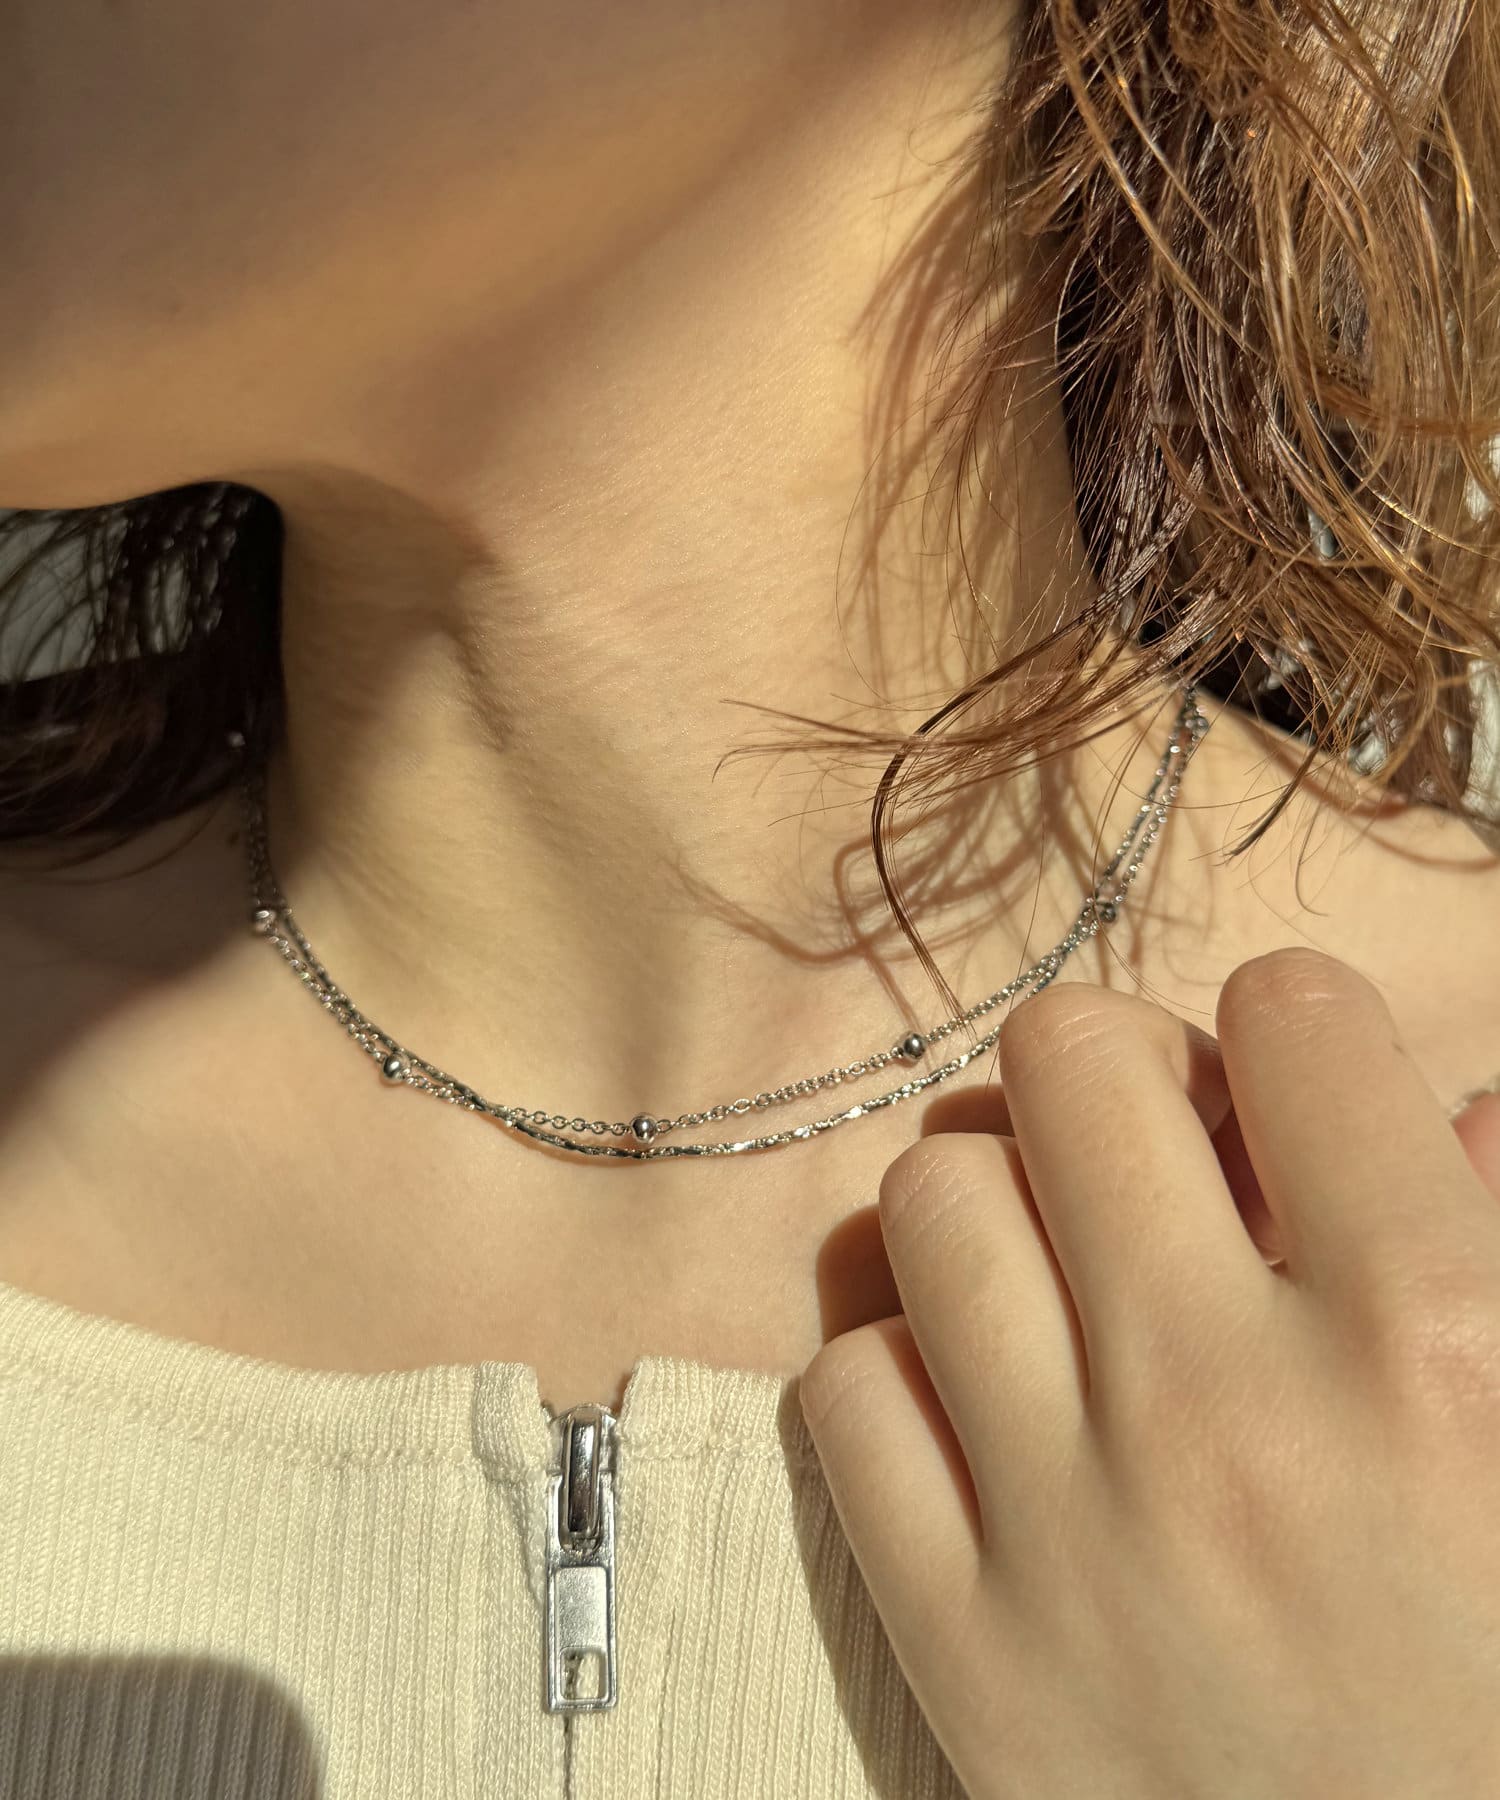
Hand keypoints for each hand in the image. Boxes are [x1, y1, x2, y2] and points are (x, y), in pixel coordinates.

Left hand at [800, 948, 1499, 1798]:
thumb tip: (1445, 1104)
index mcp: (1434, 1350)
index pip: (1290, 1019)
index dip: (1297, 1033)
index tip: (1296, 1099)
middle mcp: (1231, 1419)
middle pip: (1065, 1062)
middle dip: (1121, 1074)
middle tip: (1159, 1156)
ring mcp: (1073, 1534)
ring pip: (933, 1202)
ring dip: (1006, 1207)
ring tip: (1070, 1277)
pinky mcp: (965, 1648)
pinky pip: (848, 1389)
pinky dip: (912, 1373)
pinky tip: (996, 1414)